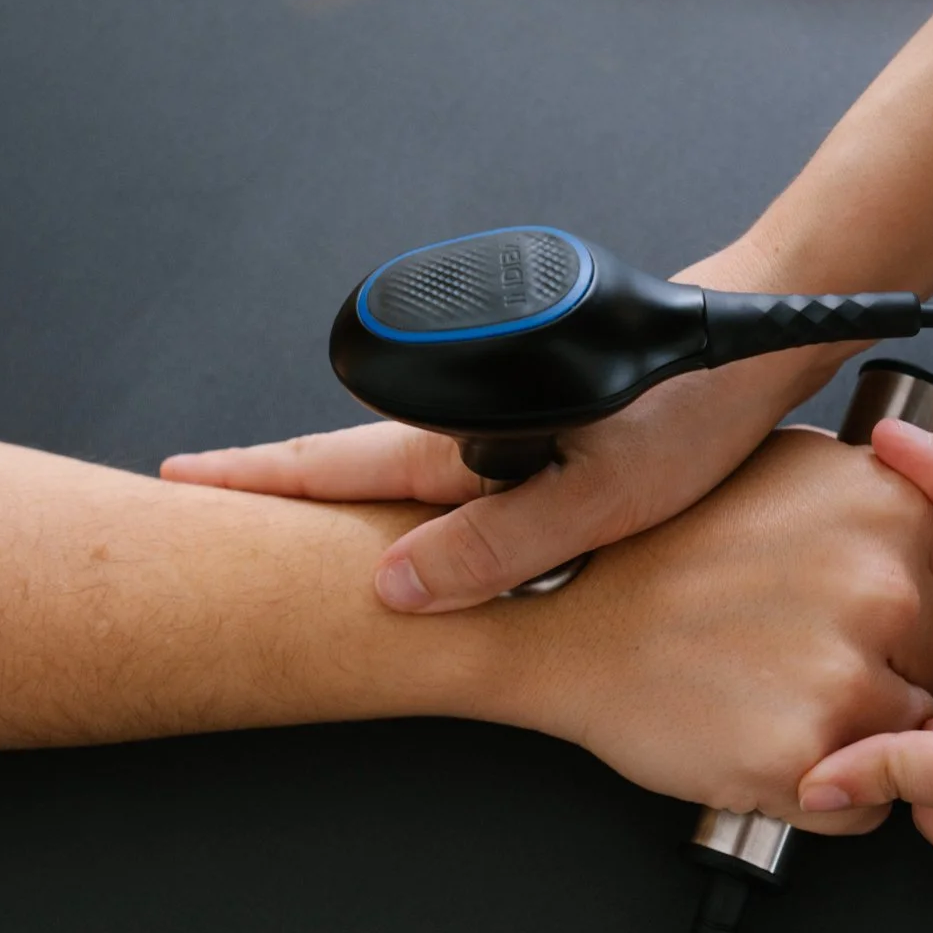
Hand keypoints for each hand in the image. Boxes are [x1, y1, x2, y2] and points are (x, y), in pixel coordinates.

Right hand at [161, 241, 846, 612]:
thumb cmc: (692, 409)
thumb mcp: (598, 496)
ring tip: (295, 532)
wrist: (754, 343)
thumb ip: (499, 543)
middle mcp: (475, 416)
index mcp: (469, 432)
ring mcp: (504, 410)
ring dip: (353, 496)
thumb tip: (394, 589)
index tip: (178, 483)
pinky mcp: (542, 416)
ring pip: (408, 468)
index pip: (335, 461)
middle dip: (283, 489)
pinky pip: (460, 466)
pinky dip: (422, 494)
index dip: (255, 479)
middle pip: (356, 462)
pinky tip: (432, 529)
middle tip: (210, 513)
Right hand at [506, 428, 932, 832]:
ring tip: (770, 691)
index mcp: (894, 503)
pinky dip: (828, 796)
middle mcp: (885, 581)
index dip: (908, 613)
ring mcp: (851, 671)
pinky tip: (764, 739)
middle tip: (789, 649)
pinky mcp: (811, 754)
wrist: (565, 620)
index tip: (836, 609)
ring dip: (859, 736)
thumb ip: (894, 503)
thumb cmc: (667, 547)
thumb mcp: (791, 471)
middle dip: (884, 672)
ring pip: (914, 740)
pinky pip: (871, 807)